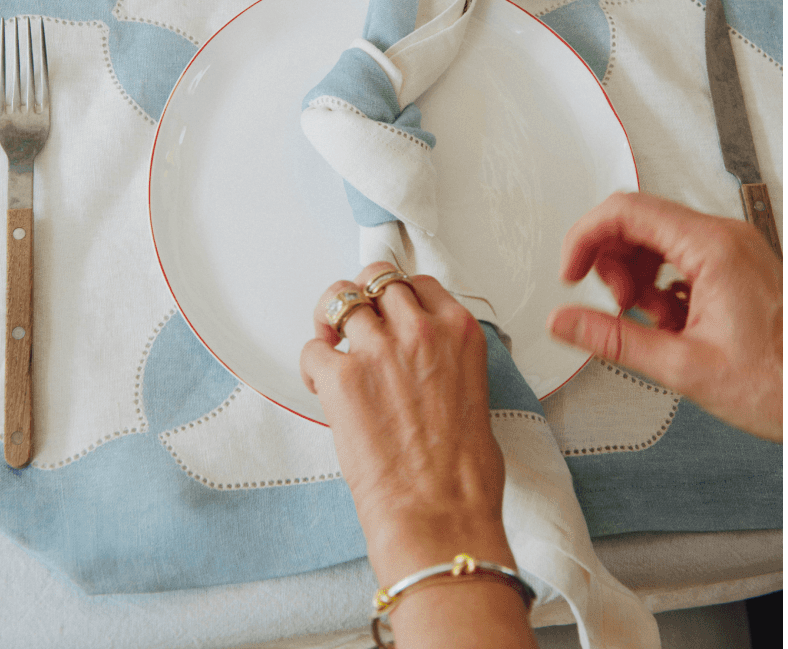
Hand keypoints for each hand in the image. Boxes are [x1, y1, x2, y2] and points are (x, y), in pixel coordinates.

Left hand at [299, 265, 512, 596]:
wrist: (439, 508)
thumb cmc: (463, 471)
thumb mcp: (475, 393)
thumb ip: (449, 362)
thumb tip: (429, 365)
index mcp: (459, 332)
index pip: (420, 284)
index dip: (398, 296)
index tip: (389, 309)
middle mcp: (421, 330)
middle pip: (377, 278)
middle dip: (362, 297)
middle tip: (352, 319)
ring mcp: (379, 350)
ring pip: (339, 300)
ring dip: (330, 320)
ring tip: (329, 345)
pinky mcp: (342, 378)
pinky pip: (313, 350)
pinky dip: (312, 365)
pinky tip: (322, 385)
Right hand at [549, 193, 780, 442]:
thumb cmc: (774, 383)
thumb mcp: (681, 366)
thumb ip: (614, 339)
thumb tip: (565, 322)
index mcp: (713, 248)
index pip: (627, 211)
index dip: (586, 237)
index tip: (571, 272)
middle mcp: (726, 237)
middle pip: (640, 222)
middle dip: (614, 264)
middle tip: (617, 307)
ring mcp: (734, 249)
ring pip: (659, 240)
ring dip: (637, 278)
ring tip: (649, 322)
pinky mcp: (737, 265)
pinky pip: (682, 257)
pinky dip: (662, 286)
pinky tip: (671, 324)